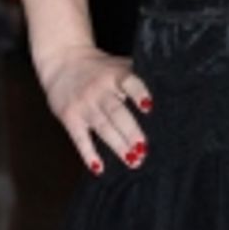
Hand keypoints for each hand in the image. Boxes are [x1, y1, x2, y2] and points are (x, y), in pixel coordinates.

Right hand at [37, 45, 153, 174]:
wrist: (61, 61)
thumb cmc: (98, 67)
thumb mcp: (117, 65)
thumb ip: (136, 78)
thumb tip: (166, 92)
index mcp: (115, 75)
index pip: (129, 83)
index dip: (139, 94)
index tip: (148, 107)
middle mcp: (99, 90)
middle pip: (117, 112)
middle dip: (131, 131)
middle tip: (144, 149)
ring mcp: (84, 104)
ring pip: (102, 127)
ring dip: (118, 145)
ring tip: (133, 161)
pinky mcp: (70, 117)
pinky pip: (80, 139)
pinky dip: (88, 154)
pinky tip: (99, 168)